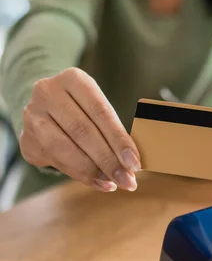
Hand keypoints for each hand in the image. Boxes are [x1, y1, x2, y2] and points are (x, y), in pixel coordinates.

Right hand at [20, 68, 140, 191]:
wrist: (45, 106)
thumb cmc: (81, 107)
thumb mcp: (95, 105)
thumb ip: (111, 128)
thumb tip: (131, 162)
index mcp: (73, 78)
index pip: (100, 111)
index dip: (119, 139)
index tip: (134, 162)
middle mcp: (48, 92)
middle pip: (83, 131)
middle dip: (108, 160)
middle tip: (127, 179)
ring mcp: (33, 116)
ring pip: (65, 149)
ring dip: (93, 171)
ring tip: (114, 182)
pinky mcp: (26, 139)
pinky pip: (56, 161)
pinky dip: (81, 175)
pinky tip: (98, 181)